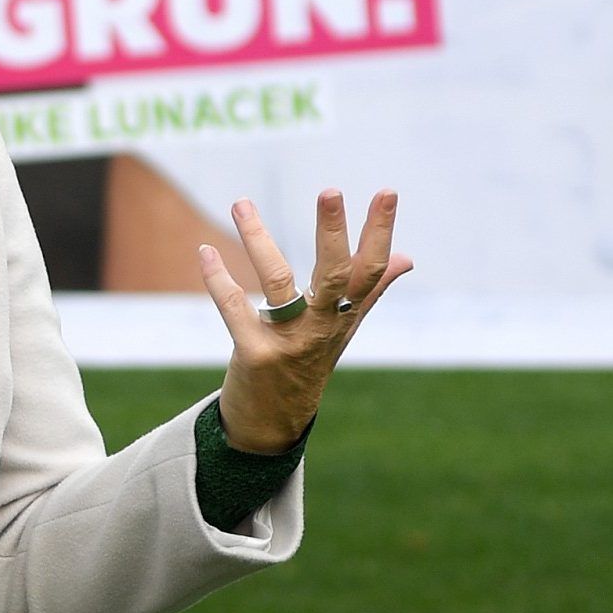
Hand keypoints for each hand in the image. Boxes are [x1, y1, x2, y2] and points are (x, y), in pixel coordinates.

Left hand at [199, 190, 410, 451]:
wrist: (275, 422)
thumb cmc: (310, 363)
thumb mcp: (343, 328)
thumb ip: (371, 290)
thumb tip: (407, 258)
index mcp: (345, 316)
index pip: (371, 270)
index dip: (380, 232)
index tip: (387, 192)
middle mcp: (323, 328)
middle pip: (336, 276)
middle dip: (333, 233)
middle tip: (330, 190)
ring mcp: (290, 342)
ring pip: (278, 283)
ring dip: (257, 239)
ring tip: (240, 203)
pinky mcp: (255, 354)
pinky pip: (234, 308)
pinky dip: (218, 278)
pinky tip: (205, 251)